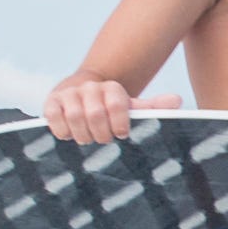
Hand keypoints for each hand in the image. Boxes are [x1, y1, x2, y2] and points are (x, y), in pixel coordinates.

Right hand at [42, 74, 179, 143]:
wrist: (81, 98)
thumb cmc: (112, 110)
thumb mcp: (133, 110)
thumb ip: (154, 107)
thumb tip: (177, 100)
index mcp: (112, 89)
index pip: (117, 105)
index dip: (119, 123)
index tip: (121, 134)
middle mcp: (89, 88)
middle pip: (95, 114)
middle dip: (100, 134)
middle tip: (103, 140)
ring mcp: (69, 94)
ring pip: (75, 117)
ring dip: (83, 135)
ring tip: (88, 140)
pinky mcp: (51, 102)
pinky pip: (53, 117)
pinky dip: (62, 131)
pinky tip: (69, 136)